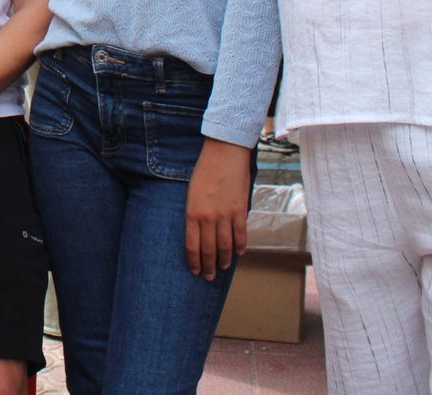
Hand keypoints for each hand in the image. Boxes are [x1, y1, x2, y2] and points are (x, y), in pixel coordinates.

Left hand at [184, 138, 252, 280]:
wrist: (223, 154)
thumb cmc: (204, 171)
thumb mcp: (191, 193)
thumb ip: (195, 214)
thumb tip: (200, 232)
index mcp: (192, 213)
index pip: (192, 246)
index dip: (194, 261)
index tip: (195, 271)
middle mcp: (207, 218)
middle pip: (208, 250)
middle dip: (208, 266)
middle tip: (209, 277)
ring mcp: (225, 215)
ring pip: (225, 246)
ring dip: (224, 260)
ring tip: (223, 267)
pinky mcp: (239, 211)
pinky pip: (240, 234)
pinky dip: (240, 246)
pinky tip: (239, 253)